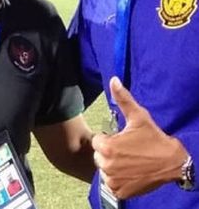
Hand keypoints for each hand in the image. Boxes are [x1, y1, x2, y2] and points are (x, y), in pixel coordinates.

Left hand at [92, 77, 186, 198]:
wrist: (173, 163)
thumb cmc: (154, 139)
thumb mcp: (139, 117)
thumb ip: (123, 99)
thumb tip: (113, 80)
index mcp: (107, 147)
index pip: (97, 141)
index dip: (109, 139)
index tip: (122, 140)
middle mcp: (106, 164)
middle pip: (99, 156)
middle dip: (110, 153)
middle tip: (127, 151)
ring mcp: (112, 179)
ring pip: (104, 170)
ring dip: (113, 166)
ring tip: (130, 162)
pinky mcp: (119, 191)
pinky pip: (111, 183)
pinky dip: (118, 179)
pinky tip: (131, 173)